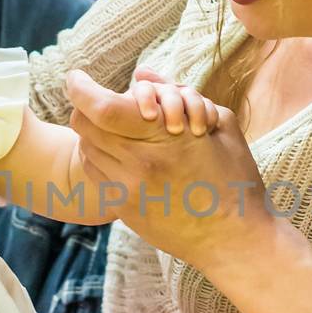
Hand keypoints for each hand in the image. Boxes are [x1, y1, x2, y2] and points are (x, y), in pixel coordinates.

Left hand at [66, 67, 276, 272]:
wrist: (233, 239)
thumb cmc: (235, 179)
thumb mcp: (220, 125)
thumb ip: (179, 94)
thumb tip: (141, 74)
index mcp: (164, 138)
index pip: (102, 107)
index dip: (80, 88)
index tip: (76, 77)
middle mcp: (138, 163)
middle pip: (83, 125)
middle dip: (84, 106)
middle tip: (93, 99)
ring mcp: (128, 189)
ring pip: (85, 149)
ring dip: (91, 132)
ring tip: (109, 126)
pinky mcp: (124, 208)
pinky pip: (94, 174)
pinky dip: (97, 157)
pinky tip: (115, 152)